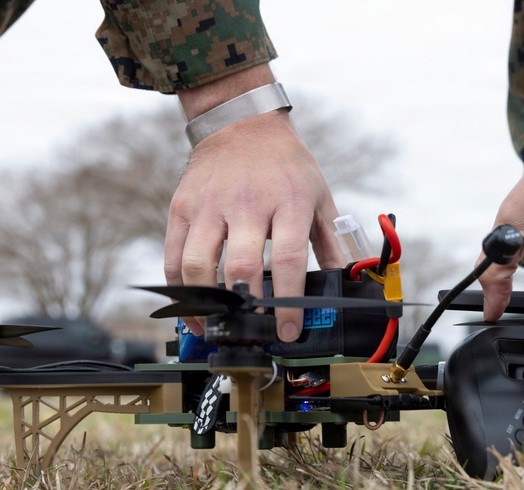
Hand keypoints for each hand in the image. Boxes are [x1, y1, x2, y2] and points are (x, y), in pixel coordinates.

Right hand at [169, 67, 346, 340]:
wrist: (241, 123)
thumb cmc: (285, 166)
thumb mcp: (319, 198)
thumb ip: (331, 244)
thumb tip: (348, 283)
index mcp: (288, 202)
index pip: (288, 260)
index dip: (288, 302)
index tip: (289, 330)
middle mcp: (247, 204)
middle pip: (241, 266)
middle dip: (247, 307)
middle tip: (254, 331)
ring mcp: (210, 206)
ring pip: (199, 265)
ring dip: (206, 304)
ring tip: (218, 328)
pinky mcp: (182, 208)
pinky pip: (174, 256)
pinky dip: (179, 288)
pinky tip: (192, 309)